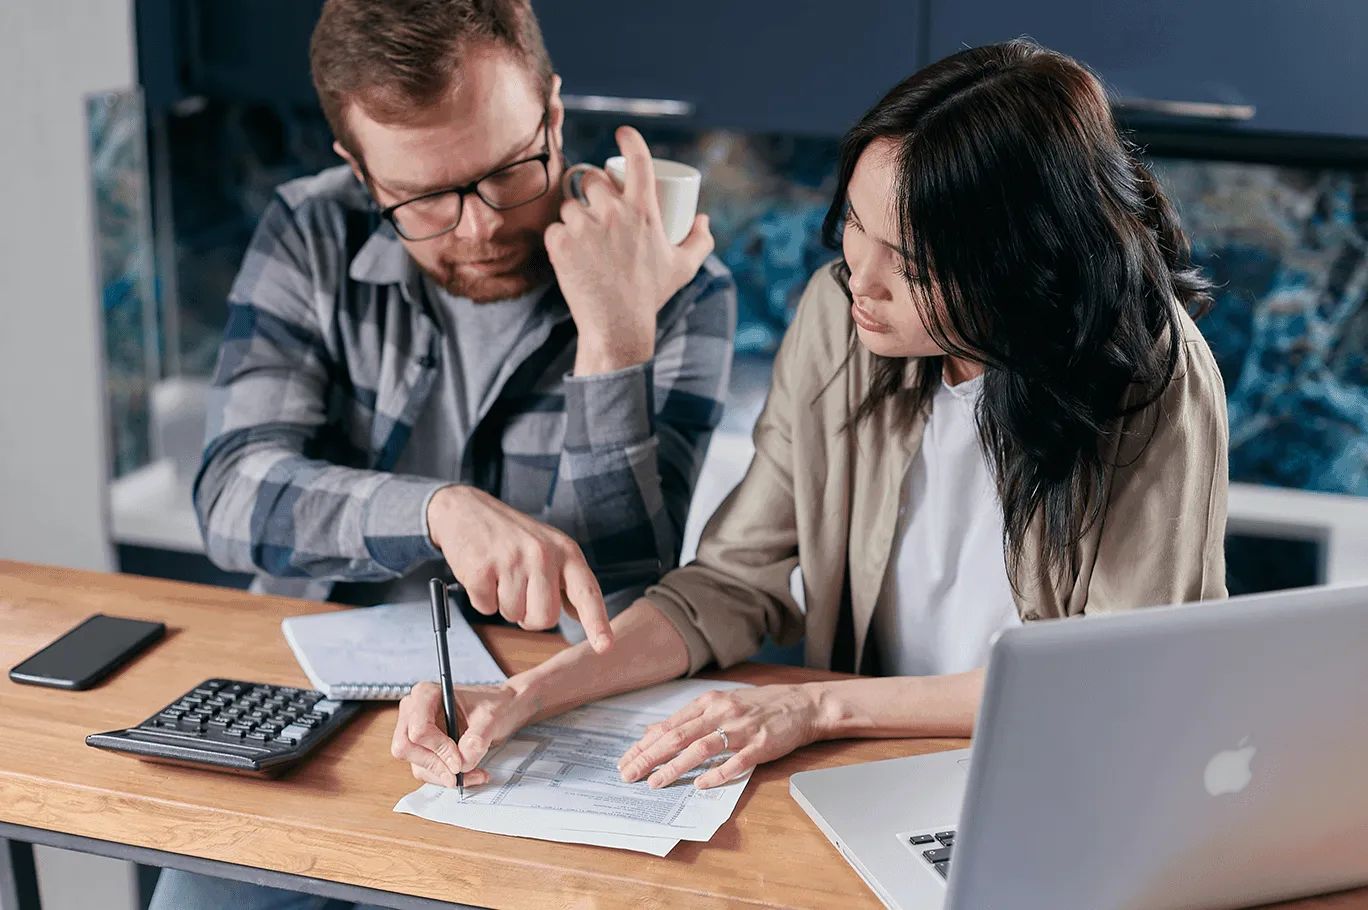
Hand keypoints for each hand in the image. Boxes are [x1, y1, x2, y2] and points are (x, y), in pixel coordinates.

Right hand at [391, 680, 535, 788]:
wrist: (501, 709)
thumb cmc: (494, 704)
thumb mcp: (491, 717)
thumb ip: (477, 739)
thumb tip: (462, 763)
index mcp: (426, 694)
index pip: (418, 729)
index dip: (438, 749)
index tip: (459, 762)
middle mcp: (413, 711)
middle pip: (406, 748)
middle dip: (435, 765)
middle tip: (460, 774)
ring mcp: (414, 730)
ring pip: (415, 763)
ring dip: (444, 775)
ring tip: (474, 773)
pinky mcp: (422, 748)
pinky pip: (425, 770)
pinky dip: (446, 777)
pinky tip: (469, 774)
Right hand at [427, 485, 612, 651]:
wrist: (465, 509)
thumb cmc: (511, 535)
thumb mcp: (549, 548)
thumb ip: (566, 581)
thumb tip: (581, 615)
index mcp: (565, 551)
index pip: (587, 592)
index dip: (597, 623)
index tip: (604, 647)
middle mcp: (543, 554)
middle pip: (545, 618)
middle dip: (529, 616)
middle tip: (519, 590)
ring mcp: (512, 560)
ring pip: (513, 615)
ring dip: (503, 604)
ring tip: (500, 575)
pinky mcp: (481, 568)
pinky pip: (486, 609)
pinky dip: (482, 599)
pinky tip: (483, 573)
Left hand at [545, 126, 713, 374]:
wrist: (617, 326)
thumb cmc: (651, 295)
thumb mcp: (684, 267)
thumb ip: (700, 240)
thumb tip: (701, 218)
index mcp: (643, 211)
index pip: (638, 160)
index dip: (630, 139)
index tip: (623, 133)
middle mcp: (613, 212)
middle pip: (593, 179)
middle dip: (593, 189)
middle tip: (597, 210)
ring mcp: (584, 227)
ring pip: (570, 205)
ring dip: (575, 216)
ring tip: (585, 239)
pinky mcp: (560, 243)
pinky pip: (554, 228)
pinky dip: (560, 239)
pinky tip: (569, 253)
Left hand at [617, 684, 824, 789]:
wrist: (801, 704)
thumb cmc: (758, 706)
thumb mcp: (719, 704)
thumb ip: (686, 719)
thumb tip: (652, 731)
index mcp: (708, 703)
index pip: (669, 726)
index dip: (644, 745)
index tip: (625, 761)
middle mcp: (721, 712)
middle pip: (678, 736)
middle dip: (650, 757)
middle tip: (629, 774)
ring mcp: (741, 729)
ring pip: (701, 748)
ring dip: (675, 766)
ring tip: (655, 782)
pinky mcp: (760, 745)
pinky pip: (736, 761)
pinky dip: (717, 774)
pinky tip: (700, 785)